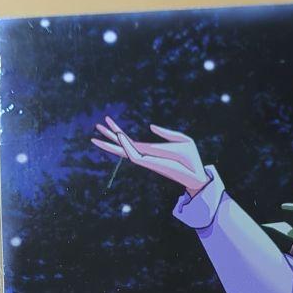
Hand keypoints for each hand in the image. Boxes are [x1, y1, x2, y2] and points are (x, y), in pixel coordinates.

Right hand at [92, 117, 209, 195]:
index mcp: (150, 149)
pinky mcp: (150, 164)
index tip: (107, 119)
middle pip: (121, 145)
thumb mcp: (181, 139)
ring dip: (111, 142)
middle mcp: (145, 155)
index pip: (129, 140)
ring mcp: (146, 160)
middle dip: (108, 136)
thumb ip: (166, 132)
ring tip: (97, 134)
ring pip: (123, 151)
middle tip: (95, 127)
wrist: (198, 174)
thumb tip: (150, 126)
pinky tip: (119, 135)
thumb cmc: (192, 158)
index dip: (118, 130)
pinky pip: (133, 154)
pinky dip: (126, 145)